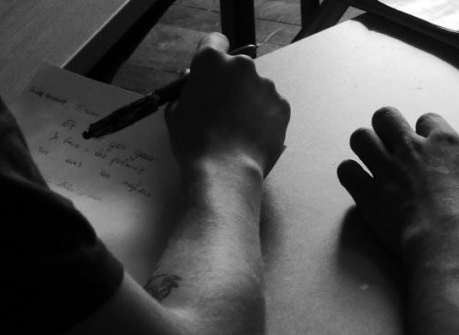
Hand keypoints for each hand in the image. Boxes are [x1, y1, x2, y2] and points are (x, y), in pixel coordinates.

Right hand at [165, 33, 289, 176]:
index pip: (215, 41)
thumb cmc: (194, 141)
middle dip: (231, 83)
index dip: (212, 53)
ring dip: (249, 101)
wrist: (226, 169)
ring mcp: (265, 85)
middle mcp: (242, 66)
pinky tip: (252, 135)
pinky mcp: (282, 105)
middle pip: (238, 67)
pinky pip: (271, 106)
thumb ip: (187, 89)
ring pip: (256, 88)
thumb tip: (193, 81)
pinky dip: (264, 116)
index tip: (213, 69)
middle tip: (223, 108)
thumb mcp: (176, 111)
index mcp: (211, 61)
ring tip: (238, 128)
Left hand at [337, 107, 458, 259]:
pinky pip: (346, 170)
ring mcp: (386, 168)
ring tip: (371, 161)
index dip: (425, 131)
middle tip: (390, 145)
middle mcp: (411, 148)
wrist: (449, 242)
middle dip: (385, 127)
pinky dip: (351, 174)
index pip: (427, 119)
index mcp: (444, 142)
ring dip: (364, 147)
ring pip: (360, 137)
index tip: (427, 146)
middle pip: (385, 116)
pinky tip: (359, 183)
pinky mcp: (367, 191)